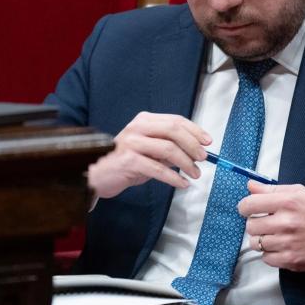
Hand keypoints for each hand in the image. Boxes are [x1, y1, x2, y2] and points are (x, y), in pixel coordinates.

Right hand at [87, 111, 210, 199]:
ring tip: (195, 174)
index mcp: (145, 120)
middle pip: (174, 130)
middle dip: (193, 144)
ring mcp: (132, 143)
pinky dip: (174, 177)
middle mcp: (138, 128)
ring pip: (168, 149)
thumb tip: (195, 151)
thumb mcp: (148, 150)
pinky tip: (182, 183)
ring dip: (186, 163)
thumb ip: (167, 147)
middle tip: (203, 158)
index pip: (175, 120)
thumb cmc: (125, 162)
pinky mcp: (129, 161)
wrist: (97, 175)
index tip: (208, 141)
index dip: (195, 130)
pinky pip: (158, 168)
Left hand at [238, 182, 304, 271]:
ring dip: (262, 240)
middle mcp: (286, 222)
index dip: (245, 207)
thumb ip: (272, 189)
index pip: (249, 204)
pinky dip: (270, 253)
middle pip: (250, 225)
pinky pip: (265, 258)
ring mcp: (287, 243)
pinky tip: (281, 247)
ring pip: (256, 243)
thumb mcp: (299, 192)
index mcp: (287, 202)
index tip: (250, 210)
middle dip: (255, 224)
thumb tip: (250, 185)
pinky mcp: (290, 260)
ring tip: (275, 236)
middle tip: (267, 224)